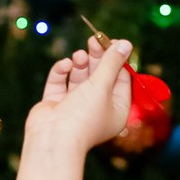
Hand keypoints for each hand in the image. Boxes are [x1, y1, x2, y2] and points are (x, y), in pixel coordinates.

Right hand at [24, 39, 132, 154]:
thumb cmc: (84, 116)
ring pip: (80, 77)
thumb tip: (126, 43)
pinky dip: (62, 71)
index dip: (117, 59)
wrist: (53, 139)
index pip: (121, 79)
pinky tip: (65, 65)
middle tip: (94, 39)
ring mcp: (74, 105)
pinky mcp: (55, 103)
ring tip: (79, 57)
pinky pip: (60, 82)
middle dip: (97, 57)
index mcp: (116, 109)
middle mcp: (97, 108)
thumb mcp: (102, 85)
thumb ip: (112, 62)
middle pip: (100, 75)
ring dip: (80, 63)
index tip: (112, 41)